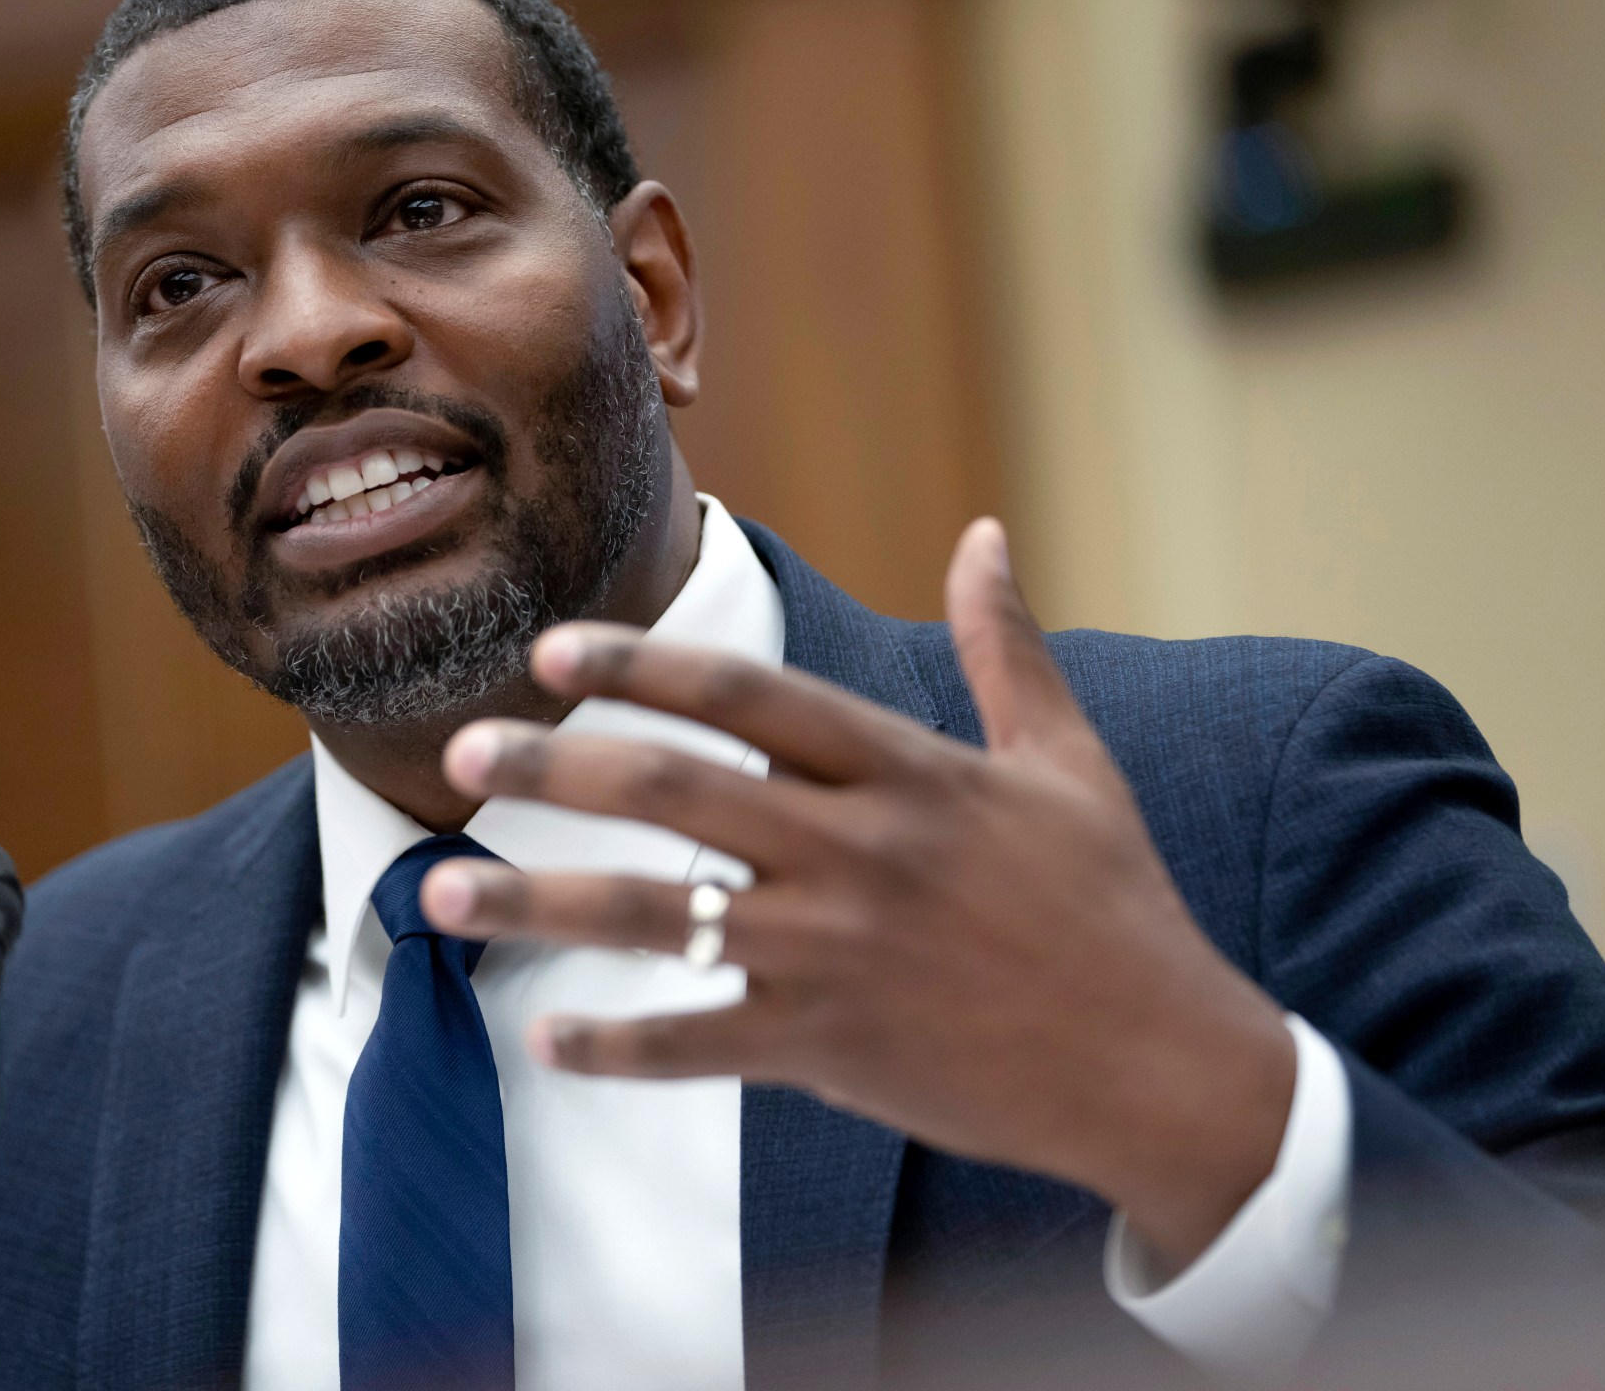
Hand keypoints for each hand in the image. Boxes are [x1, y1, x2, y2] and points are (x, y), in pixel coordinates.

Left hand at [423, 520, 1294, 1267]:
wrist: (1164, 1070)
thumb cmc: (1113, 906)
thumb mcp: (1068, 765)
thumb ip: (1006, 650)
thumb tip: (986, 534)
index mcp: (910, 772)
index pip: (749, 695)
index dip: (643, 665)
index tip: (551, 650)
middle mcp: (862, 852)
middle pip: (676, 791)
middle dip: (558, 766)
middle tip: (464, 750)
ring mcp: (839, 954)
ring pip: (658, 919)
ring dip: (539, 902)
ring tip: (440, 892)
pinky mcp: (833, 1049)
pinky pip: (696, 1044)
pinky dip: (615, 1046)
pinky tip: (542, 1037)